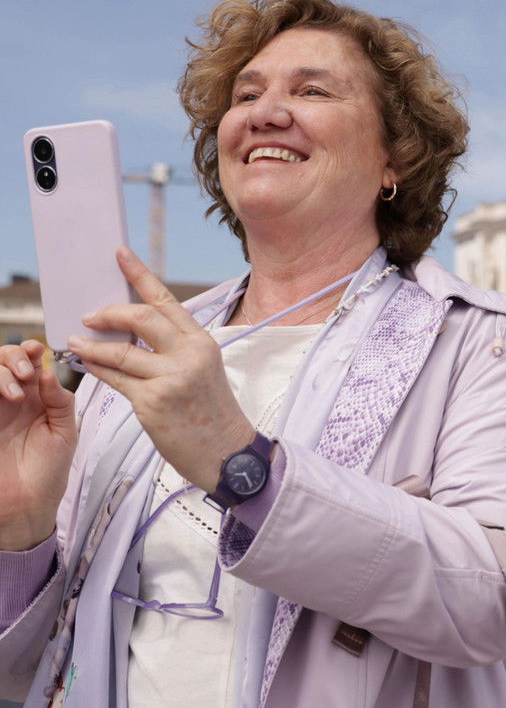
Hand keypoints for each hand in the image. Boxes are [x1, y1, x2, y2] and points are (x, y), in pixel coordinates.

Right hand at [0, 340, 75, 549]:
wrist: (26, 506)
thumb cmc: (47, 473)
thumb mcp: (65, 433)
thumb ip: (60, 400)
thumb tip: (49, 371)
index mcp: (37, 398)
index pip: (30, 362)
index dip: (31, 350)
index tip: (38, 350)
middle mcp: (13, 399)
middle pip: (4, 360)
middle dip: (14, 356)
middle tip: (26, 372)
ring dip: (2, 371)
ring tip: (17, 392)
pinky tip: (6, 396)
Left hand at [68, 247, 254, 492]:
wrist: (225, 452)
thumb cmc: (211, 412)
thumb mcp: (202, 369)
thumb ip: (174, 346)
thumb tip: (134, 328)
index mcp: (201, 341)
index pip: (166, 300)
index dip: (140, 274)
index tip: (120, 255)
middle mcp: (188, 354)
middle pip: (141, 317)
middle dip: (110, 312)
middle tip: (90, 315)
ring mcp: (171, 378)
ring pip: (121, 350)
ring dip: (93, 344)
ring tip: (76, 342)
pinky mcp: (153, 402)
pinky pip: (116, 379)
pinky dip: (98, 369)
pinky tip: (88, 364)